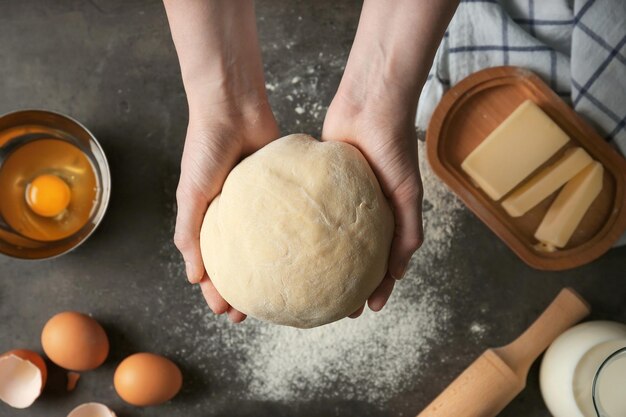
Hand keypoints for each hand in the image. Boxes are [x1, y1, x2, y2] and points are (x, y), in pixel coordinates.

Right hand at [164, 0, 278, 321]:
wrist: (233, 108)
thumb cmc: (205, 148)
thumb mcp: (191, 194)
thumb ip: (189, 232)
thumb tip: (194, 277)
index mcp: (208, 219)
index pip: (212, 264)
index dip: (217, 291)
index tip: (228, 313)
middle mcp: (234, 215)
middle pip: (241, 261)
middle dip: (247, 290)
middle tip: (258, 314)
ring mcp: (260, 204)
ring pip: (268, 246)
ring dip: (273, 271)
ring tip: (284, 294)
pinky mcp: (282, 189)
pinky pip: (289, 219)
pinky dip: (293, 237)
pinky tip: (307, 255)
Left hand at [322, 91, 423, 317]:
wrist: (369, 107)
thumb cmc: (394, 148)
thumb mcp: (407, 195)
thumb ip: (407, 232)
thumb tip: (399, 274)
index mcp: (387, 218)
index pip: (382, 262)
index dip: (375, 287)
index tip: (364, 309)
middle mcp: (364, 213)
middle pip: (353, 256)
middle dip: (344, 283)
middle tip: (331, 307)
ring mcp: (341, 200)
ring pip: (330, 240)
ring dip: (322, 264)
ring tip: (308, 285)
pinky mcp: (319, 184)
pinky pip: (310, 213)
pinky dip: (305, 231)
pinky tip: (291, 247)